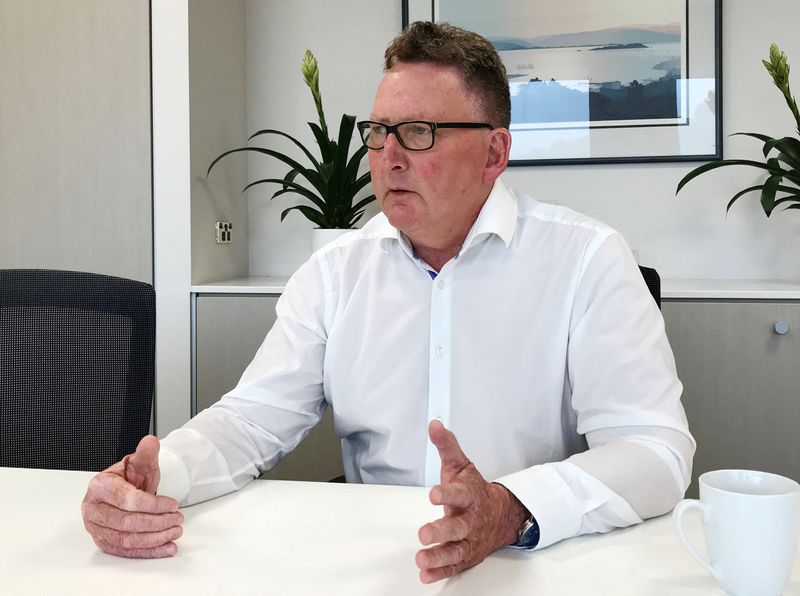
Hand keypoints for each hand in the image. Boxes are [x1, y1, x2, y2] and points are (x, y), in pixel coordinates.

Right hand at [81, 435, 183, 557]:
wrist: (123, 490)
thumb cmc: (129, 478)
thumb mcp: (139, 463)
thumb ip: (146, 453)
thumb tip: (150, 442)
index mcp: (99, 486)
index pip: (127, 499)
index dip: (153, 504)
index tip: (173, 504)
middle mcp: (93, 509)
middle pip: (126, 522)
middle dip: (157, 522)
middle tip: (177, 519)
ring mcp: (96, 528)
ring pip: (127, 540)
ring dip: (155, 538)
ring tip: (175, 531)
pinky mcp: (104, 542)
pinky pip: (127, 552)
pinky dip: (149, 552)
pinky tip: (166, 547)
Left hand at [415, 420, 528, 583]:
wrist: (500, 514)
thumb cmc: (474, 490)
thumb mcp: (461, 465)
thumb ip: (447, 446)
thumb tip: (435, 425)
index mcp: (469, 496)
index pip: (459, 494)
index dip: (446, 494)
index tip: (433, 494)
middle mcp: (471, 520)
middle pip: (458, 527)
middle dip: (441, 530)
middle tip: (424, 533)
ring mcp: (469, 539)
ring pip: (456, 550)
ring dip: (439, 555)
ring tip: (422, 558)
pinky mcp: (466, 556)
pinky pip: (454, 566)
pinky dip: (440, 571)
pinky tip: (426, 573)